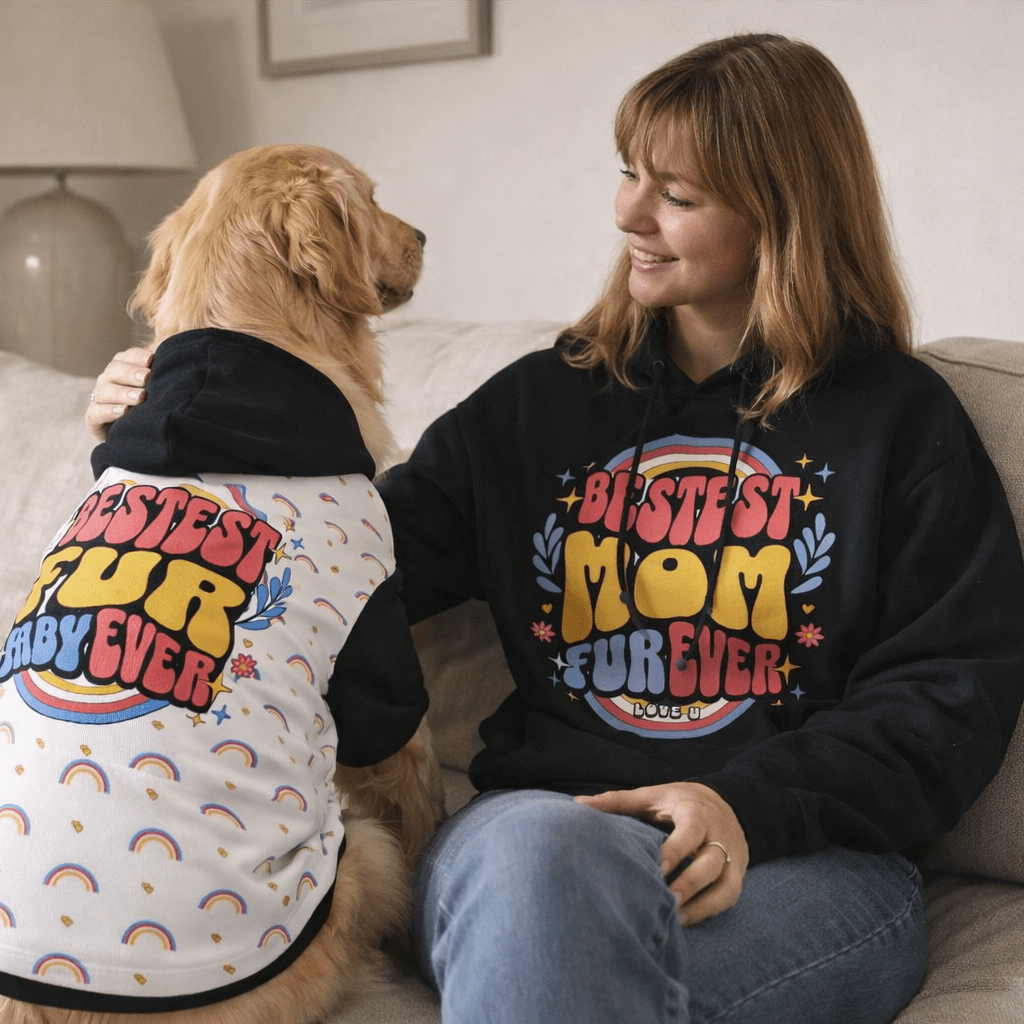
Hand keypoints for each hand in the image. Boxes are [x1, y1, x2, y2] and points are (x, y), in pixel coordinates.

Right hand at [86, 347, 153, 438]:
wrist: (139, 437)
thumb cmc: (152, 407)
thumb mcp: (157, 388)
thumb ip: (161, 372)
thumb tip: (172, 352)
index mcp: (122, 369)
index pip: (127, 357)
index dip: (137, 357)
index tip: (151, 360)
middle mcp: (108, 381)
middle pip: (114, 371)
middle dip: (131, 373)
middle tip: (146, 378)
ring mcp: (99, 399)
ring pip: (105, 391)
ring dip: (123, 393)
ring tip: (140, 397)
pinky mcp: (93, 418)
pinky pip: (95, 412)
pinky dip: (109, 411)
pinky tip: (123, 411)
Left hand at [576, 782, 747, 926]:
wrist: (724, 802)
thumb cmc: (676, 801)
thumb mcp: (651, 795)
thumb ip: (616, 801)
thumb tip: (577, 805)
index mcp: (696, 812)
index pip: (691, 831)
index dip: (676, 851)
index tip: (656, 870)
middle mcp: (719, 834)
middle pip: (711, 861)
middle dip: (690, 883)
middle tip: (665, 902)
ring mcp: (733, 856)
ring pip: (725, 884)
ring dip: (701, 905)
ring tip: (673, 919)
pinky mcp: (737, 874)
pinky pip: (728, 897)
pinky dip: (708, 911)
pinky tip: (683, 921)